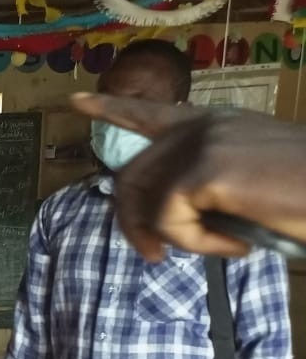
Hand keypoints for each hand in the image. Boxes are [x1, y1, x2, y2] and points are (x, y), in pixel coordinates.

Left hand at [70, 93, 305, 260]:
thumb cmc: (305, 196)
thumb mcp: (250, 187)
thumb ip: (207, 188)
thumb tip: (167, 218)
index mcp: (216, 123)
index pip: (151, 112)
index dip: (110, 108)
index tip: (75, 101)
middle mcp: (203, 125)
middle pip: (131, 176)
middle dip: (133, 223)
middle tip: (154, 257)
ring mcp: (201, 143)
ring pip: (148, 203)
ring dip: (177, 239)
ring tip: (224, 246)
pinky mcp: (203, 169)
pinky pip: (169, 221)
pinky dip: (198, 244)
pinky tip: (239, 244)